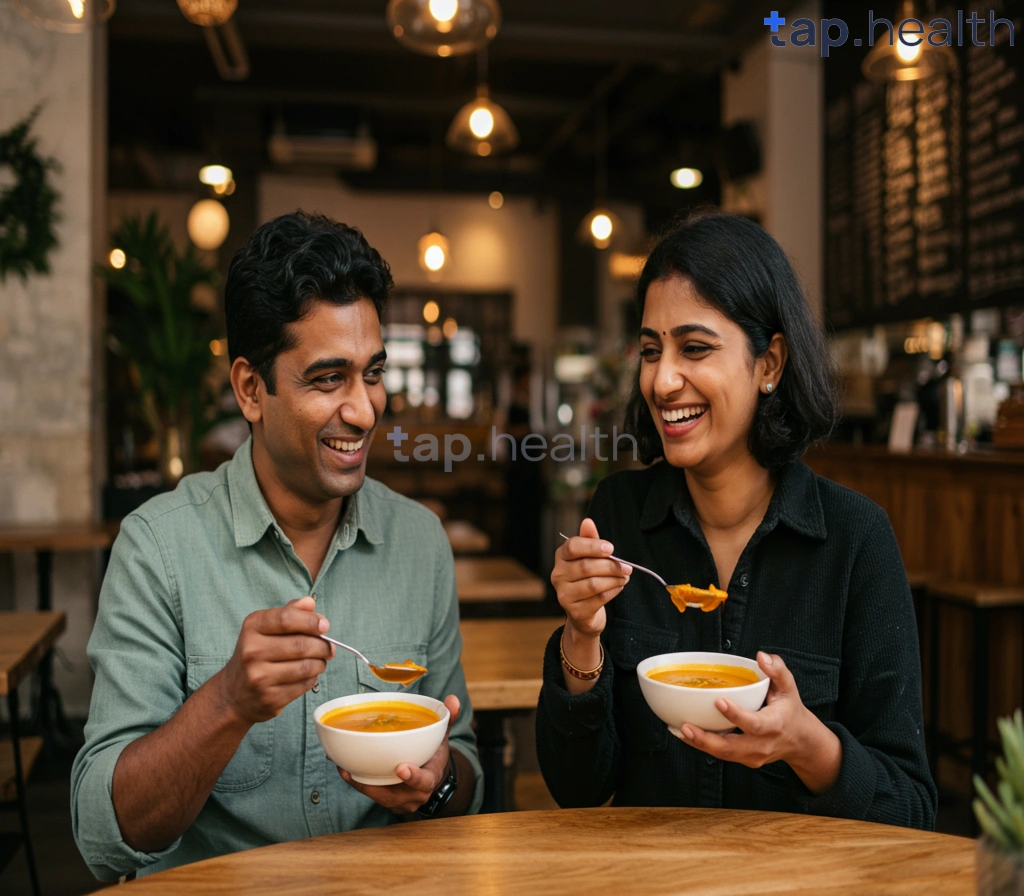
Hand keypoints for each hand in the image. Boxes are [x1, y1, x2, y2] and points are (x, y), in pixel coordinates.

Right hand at [215, 596, 334, 724]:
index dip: (311, 621)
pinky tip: (308, 675)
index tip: (325, 626)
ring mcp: (259, 677)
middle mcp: (252, 651)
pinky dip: (312, 678)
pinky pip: (303, 685)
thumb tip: (310, 602)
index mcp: (252, 627)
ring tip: (321, 661)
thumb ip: (289, 612)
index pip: (287, 619)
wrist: (234, 694)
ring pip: (306, 667)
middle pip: (301, 645)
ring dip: (321, 663)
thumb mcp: (266, 628)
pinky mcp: (269, 698)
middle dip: (323, 646)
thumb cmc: (257, 654)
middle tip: (329, 648)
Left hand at [338, 695, 460, 813]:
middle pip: (395, 793)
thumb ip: (446, 720)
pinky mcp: (386, 802)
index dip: (413, 777)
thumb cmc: (434, 758)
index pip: (424, 781)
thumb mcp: (443, 740)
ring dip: (360, 783)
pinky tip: (344, 770)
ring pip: (378, 795)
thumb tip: (453, 699)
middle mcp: (415, 795)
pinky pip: (371, 794)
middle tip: (361, 769)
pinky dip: (357, 783)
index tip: (402, 768)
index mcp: (430, 778)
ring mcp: (399, 802)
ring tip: (344, 768)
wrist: (433, 783)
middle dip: (378, 783)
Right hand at [551, 518, 631, 638]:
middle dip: (611, 566)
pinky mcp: (574, 611)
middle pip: (586, 566)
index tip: (611, 548)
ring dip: (614, 579)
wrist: (583, 612)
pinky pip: (598, 599)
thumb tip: (588, 522)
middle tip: (627, 567)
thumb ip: (589, 540)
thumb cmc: (587, 579)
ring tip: (624, 577)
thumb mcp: (589, 557)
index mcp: (561, 557)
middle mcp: (558, 575)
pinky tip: (618, 587)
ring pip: (593, 584)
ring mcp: (564, 595)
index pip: (572, 547)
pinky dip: (612, 592)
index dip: (592, 546)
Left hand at [671, 652, 841, 794]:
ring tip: (680, 730)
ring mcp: (752, 755)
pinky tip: (685, 734)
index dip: (736, 715)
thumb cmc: (790, 710)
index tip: (718, 701)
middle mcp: (762, 744)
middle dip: (707, 739)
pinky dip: (702, 745)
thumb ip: (777, 670)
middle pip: (732, 748)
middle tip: (686, 726)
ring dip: (700, 743)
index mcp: (775, 724)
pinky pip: (721, 754)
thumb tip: (761, 657)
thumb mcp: (789, 687)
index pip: (755, 724)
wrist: (801, 741)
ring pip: (724, 754)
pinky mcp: (743, 759)